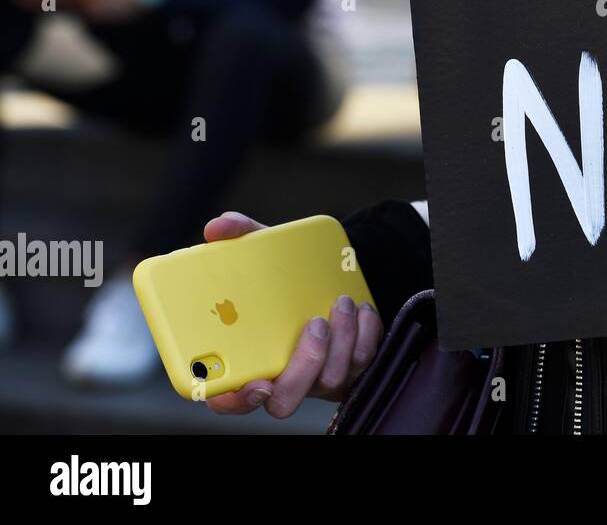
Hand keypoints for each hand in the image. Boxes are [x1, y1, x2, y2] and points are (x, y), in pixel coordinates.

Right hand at [201, 212, 383, 418]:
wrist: (333, 276)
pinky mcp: (353, 368)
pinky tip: (361, 308)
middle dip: (303, 367)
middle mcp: (283, 377)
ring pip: (330, 380)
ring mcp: (319, 377)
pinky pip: (363, 362)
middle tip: (314, 325)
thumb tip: (217, 226)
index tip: (256, 383)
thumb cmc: (285, 278)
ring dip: (342, 340)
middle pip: (284, 402)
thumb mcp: (263, 254)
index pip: (228, 399)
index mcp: (248, 360)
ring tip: (342, 302)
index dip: (236, 400)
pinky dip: (366, 333)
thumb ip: (240, 239)